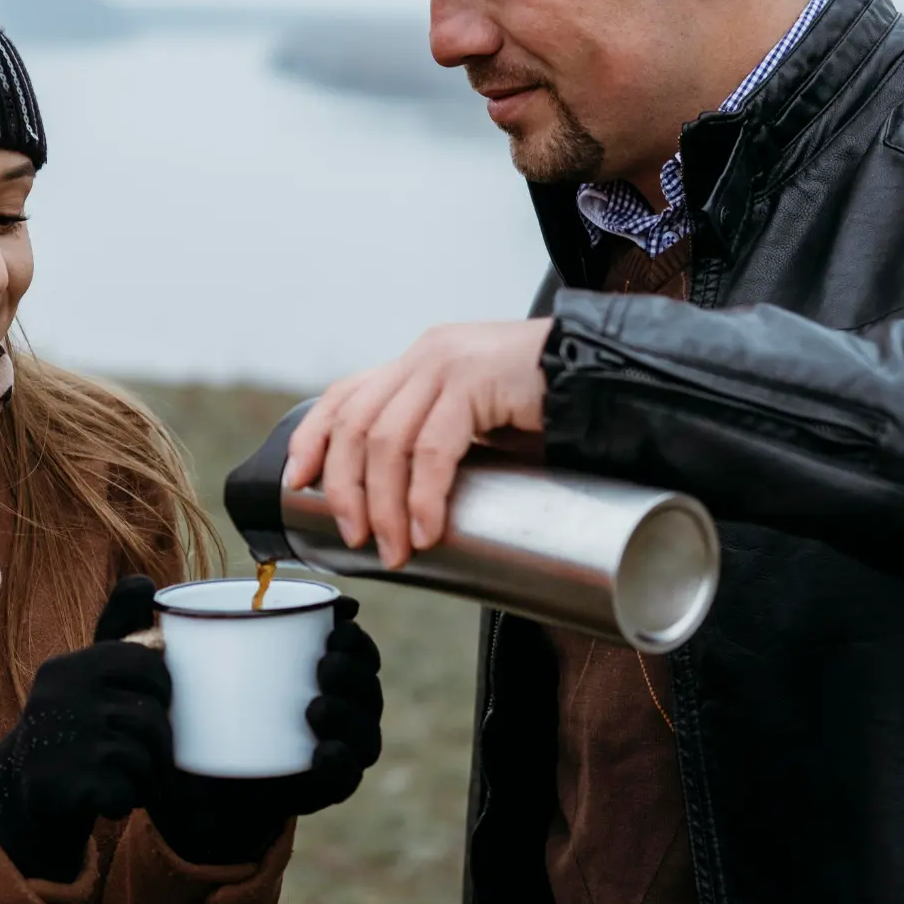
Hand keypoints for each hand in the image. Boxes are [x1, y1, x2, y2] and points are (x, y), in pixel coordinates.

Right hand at [0, 577, 171, 881]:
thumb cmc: (72, 725)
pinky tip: (103, 798)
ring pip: (144, 758)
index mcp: (73, 666)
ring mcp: (63, 740)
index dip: (162, 689)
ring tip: (121, 775)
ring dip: (144, 776)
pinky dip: (124, 802)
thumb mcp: (87, 673)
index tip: (149, 703)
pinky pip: (127, 793)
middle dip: (157, 743)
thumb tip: (144, 580)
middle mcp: (63, 697)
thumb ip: (119, 630)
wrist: (18, 792)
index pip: (149, 666)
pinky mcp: (63, 784)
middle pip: (151, 717)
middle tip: (137, 751)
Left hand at [150, 596, 384, 864]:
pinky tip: (322, 754)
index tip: (338, 615)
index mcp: (304, 664)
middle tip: (325, 662)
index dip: (351, 626)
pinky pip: (345, 778)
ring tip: (316, 706)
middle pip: (364, 678)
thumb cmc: (175, 714)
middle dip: (356, 664)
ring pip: (364, 726)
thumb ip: (133, 628)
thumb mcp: (151, 672)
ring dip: (352, 711)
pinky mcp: (318, 789)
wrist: (178, 790)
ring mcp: (328, 747)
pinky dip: (341, 764)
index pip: (346, 639)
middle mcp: (329, 703)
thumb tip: (141, 583)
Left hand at [285, 320, 552, 568]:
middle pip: (355, 424)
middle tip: (356, 538)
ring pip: (386, 441)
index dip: (312, 439)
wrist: (605, 374)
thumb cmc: (547, 407)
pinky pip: (433, 449)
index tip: (297, 483)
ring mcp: (447, 363)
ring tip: (395, 548)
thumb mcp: (477, 420)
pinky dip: (424, 497)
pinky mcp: (475, 380)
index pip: (344, 395)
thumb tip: (400, 506)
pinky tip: (429, 529)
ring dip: (384, 505)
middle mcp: (425, 355)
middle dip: (346, 489)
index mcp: (419, 362)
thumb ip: (438, 439)